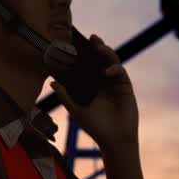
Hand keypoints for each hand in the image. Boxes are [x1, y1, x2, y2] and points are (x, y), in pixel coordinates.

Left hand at [49, 34, 138, 152]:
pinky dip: (114, 69)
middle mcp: (104, 82)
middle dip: (97, 47)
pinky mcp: (126, 87)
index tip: (77, 42)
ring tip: (99, 47)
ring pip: (112, 62)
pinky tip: (107, 71)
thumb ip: (65, 96)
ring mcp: (116, 83)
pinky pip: (121, 73)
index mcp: (92, 85)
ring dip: (107, 53)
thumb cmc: (95, 127)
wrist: (113, 140)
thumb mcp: (76, 110)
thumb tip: (52, 82)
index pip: (88, 65)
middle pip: (101, 60)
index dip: (84, 53)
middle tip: (91, 38)